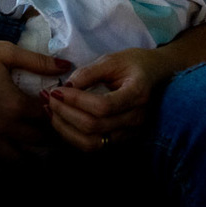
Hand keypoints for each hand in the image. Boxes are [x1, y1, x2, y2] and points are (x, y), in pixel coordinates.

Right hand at [0, 38, 69, 164]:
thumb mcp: (6, 52)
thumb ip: (38, 61)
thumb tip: (66, 66)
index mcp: (15, 105)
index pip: (47, 119)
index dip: (53, 114)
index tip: (53, 109)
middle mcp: (3, 128)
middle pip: (36, 142)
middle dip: (45, 136)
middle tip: (47, 129)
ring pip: (16, 161)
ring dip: (28, 156)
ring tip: (31, 148)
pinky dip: (3, 167)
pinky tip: (6, 160)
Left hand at [43, 47, 173, 151]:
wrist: (157, 75)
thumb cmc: (134, 63)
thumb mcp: (112, 60)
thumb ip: (89, 73)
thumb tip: (65, 87)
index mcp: (137, 94)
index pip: (102, 107)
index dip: (76, 101)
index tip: (56, 90)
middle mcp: (136, 119)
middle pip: (94, 127)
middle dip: (65, 114)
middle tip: (48, 99)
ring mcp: (130, 134)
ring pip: (92, 143)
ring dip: (66, 130)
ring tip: (50, 112)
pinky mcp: (122, 141)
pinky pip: (94, 146)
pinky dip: (73, 137)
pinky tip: (62, 122)